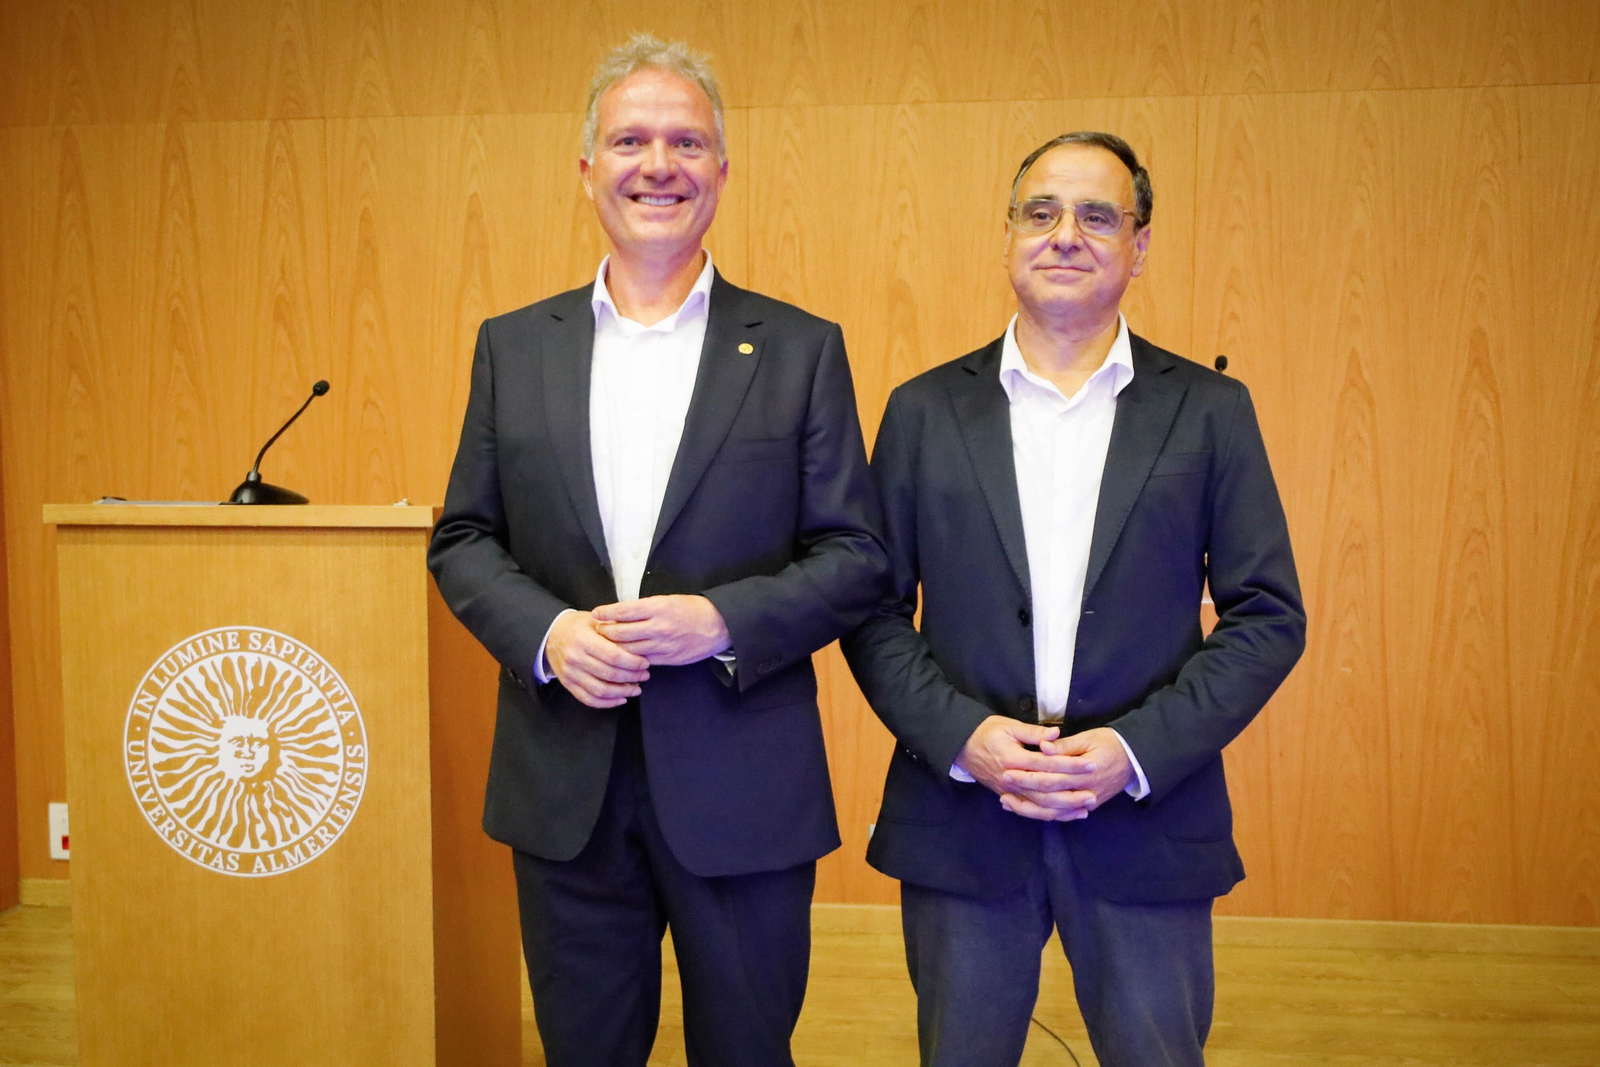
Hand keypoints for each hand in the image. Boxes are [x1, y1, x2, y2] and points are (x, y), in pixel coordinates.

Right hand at [546, 610, 649, 707]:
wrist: (552, 634)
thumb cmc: (578, 626)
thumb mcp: (595, 620)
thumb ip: (615, 630)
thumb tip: (639, 642)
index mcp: (583, 640)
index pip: (613, 656)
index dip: (632, 662)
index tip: (645, 663)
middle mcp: (575, 658)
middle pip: (609, 674)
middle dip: (631, 677)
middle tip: (644, 675)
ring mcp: (570, 673)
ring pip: (600, 690)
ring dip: (622, 692)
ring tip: (636, 688)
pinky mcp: (568, 684)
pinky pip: (589, 699)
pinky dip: (607, 703)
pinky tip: (621, 699)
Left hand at [592, 595, 730, 665]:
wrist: (719, 625)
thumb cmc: (693, 608)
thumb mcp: (668, 600)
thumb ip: (645, 608)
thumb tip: (620, 614)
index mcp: (658, 607)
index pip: (623, 611)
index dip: (606, 613)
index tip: (596, 614)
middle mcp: (658, 627)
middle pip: (621, 633)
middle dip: (605, 633)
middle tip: (596, 631)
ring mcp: (663, 645)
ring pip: (629, 650)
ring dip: (614, 649)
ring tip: (605, 646)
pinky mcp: (667, 659)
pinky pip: (643, 661)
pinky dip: (630, 659)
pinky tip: (623, 657)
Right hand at [957, 715, 1098, 821]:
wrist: (962, 746)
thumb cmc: (986, 732)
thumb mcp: (1008, 725)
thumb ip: (1033, 732)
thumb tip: (1055, 734)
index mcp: (1014, 758)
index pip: (1048, 765)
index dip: (1071, 765)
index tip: (1090, 764)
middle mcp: (1012, 779)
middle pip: (1046, 791)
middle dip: (1071, 794)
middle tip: (1093, 793)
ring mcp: (1009, 791)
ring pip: (1039, 806)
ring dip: (1063, 809)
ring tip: (1084, 808)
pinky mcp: (1008, 797)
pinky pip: (1030, 810)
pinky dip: (1049, 814)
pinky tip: (1065, 814)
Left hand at [998, 727, 1134, 819]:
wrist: (1136, 759)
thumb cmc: (1112, 743)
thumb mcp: (1089, 738)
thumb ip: (1065, 746)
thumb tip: (1043, 747)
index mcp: (1085, 771)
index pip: (1051, 775)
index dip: (1028, 773)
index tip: (1008, 769)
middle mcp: (1086, 790)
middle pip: (1049, 795)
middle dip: (1024, 790)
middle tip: (1003, 784)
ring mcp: (1088, 801)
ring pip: (1054, 811)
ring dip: (1029, 808)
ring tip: (1007, 802)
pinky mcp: (1089, 805)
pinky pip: (1064, 814)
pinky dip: (1045, 813)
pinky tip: (1027, 809)